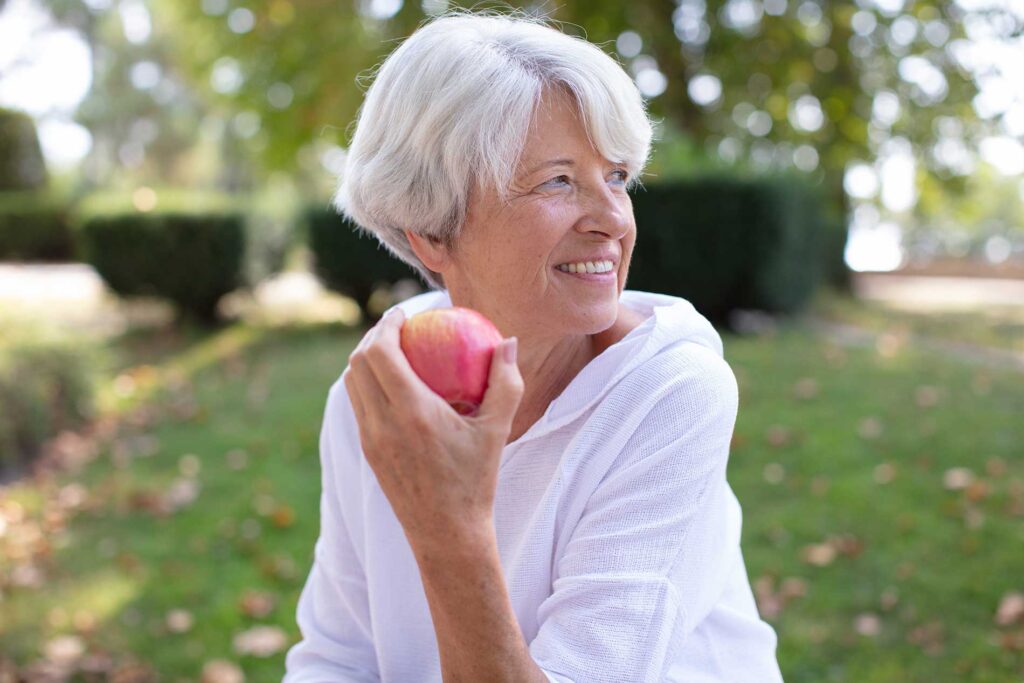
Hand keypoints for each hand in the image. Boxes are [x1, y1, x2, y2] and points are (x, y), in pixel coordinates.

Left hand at [342, 307, 523, 549]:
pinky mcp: (367, 453)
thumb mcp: (497, 430)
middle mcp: (383, 424)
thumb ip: (505, 381)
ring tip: (391, 351)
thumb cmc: (476, 480)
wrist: (447, 534)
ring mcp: (370, 440)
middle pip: (358, 363)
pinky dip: (368, 386)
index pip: (381, 353)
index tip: (403, 315)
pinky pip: (359, 407)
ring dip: (365, 361)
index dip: (385, 326)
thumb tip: (507, 340)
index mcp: (412, 413)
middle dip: (371, 337)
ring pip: (352, 385)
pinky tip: (393, 386)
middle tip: (396, 328)